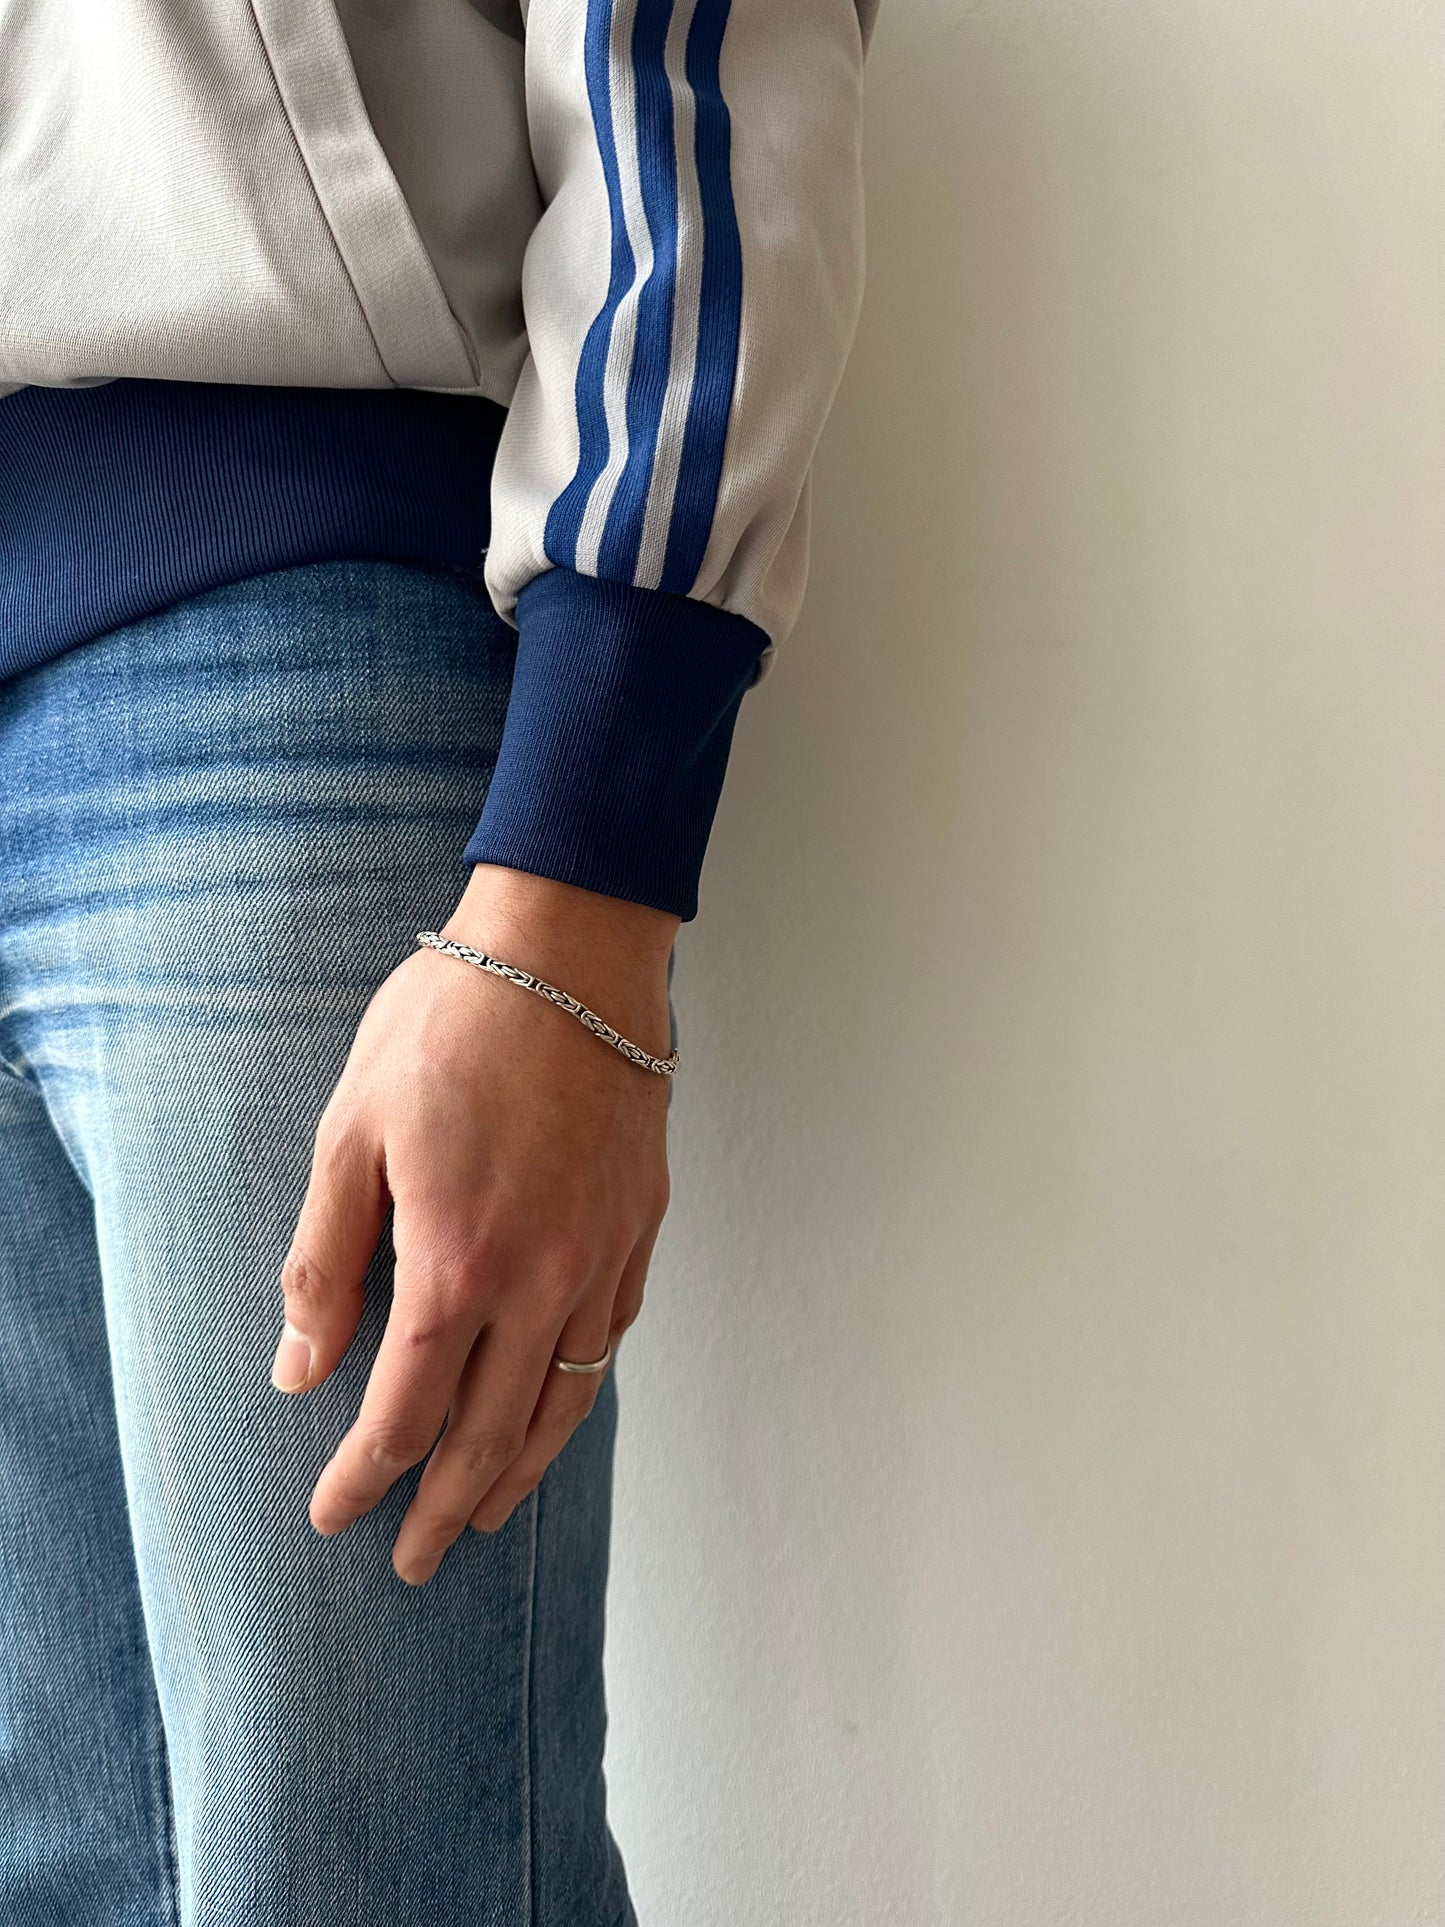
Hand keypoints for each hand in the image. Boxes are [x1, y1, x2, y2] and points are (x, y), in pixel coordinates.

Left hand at [269, 862, 678, 1584]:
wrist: (571, 952)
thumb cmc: (449, 1025)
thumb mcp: (351, 1131)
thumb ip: (326, 1261)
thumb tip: (300, 1370)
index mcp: (458, 1260)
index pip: (405, 1409)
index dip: (365, 1476)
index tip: (335, 1516)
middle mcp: (542, 1277)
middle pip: (492, 1432)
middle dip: (443, 1506)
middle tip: (412, 1559)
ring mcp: (602, 1253)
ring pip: (566, 1398)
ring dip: (523, 1471)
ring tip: (486, 1514)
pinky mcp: (641, 1223)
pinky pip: (612, 1334)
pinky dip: (579, 1389)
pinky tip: (556, 1404)